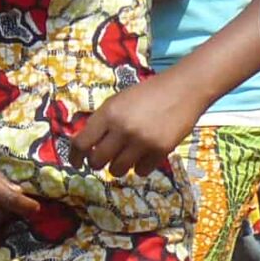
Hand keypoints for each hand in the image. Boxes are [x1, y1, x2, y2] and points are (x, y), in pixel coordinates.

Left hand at [75, 73, 197, 179]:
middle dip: (97, 163)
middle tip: (103, 159)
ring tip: (125, 157)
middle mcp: (122, 129)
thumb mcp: (118, 101)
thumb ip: (102, 121)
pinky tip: (144, 156)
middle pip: (97, 161)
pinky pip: (141, 171)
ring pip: (117, 170)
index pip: (81, 143)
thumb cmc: (148, 93)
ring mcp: (142, 141)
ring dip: (118, 167)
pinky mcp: (160, 150)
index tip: (76, 163)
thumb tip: (86, 145)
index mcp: (108, 113)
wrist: (184, 89)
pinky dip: (140, 167)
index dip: (75, 156)